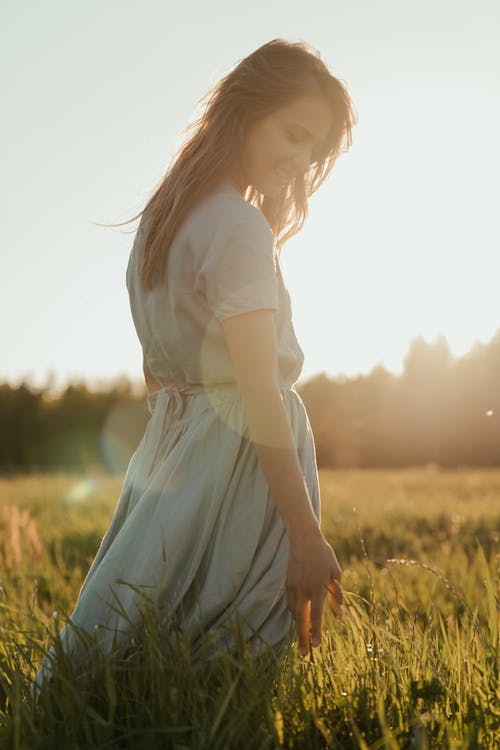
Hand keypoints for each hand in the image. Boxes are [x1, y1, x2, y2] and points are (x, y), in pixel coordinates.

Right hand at [286, 531, 342, 656]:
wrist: (303, 538)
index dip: (317, 631)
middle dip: (303, 638)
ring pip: (294, 613)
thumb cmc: (323, 555)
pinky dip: (295, 614)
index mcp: (318, 587)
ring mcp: (293, 587)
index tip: (317, 646)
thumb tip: (339, 614)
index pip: (316, 615)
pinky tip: (299, 620)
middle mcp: (303, 589)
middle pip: (302, 619)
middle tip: (304, 655)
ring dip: (299, 628)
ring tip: (302, 641)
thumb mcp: (335, 573)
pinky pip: (290, 604)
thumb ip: (337, 595)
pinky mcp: (287, 584)